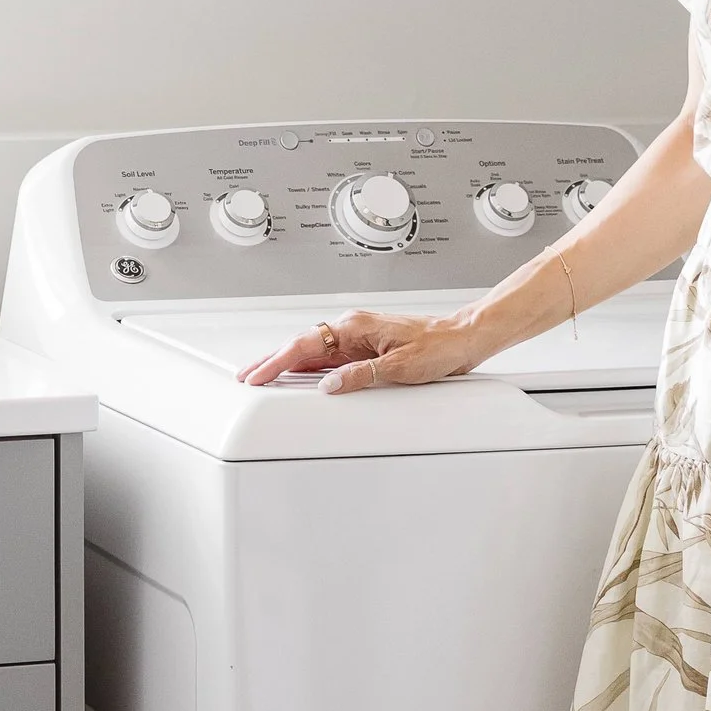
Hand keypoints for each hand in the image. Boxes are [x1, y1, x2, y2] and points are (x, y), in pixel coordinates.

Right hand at [241, 306, 481, 393]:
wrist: (464, 337)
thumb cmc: (440, 347)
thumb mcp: (400, 367)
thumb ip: (361, 375)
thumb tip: (329, 385)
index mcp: (355, 326)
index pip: (305, 345)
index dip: (277, 362)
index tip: (257, 375)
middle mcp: (353, 328)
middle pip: (302, 345)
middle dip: (272, 361)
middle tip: (246, 376)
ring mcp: (359, 337)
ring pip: (313, 351)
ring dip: (288, 364)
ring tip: (265, 377)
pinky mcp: (367, 347)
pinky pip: (331, 357)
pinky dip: (310, 366)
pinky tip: (302, 377)